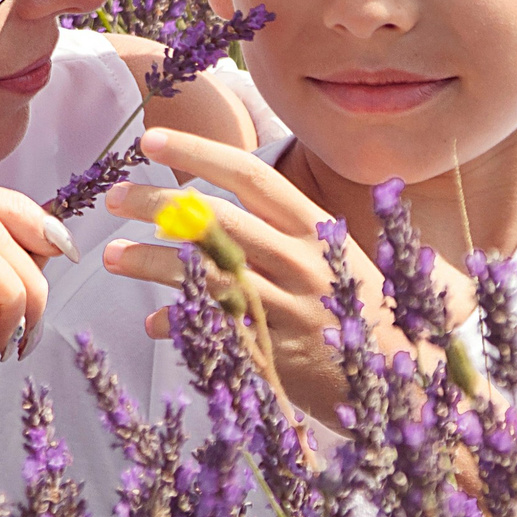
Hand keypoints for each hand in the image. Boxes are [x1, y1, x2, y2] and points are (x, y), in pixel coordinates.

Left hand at [98, 128, 455, 425]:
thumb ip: (283, 227)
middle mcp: (302, 260)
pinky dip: (179, 325)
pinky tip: (154, 323)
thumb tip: (214, 206)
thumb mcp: (334, 254)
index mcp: (315, 226)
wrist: (405, 377)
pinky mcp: (276, 354)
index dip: (198, 153)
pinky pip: (214, 332)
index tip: (150, 139)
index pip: (250, 175)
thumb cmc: (359, 308)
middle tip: (114, 197)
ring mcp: (288, 308)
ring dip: (149, 261)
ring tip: (111, 254)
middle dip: (156, 203)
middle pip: (216, 220)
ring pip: (204, 274)